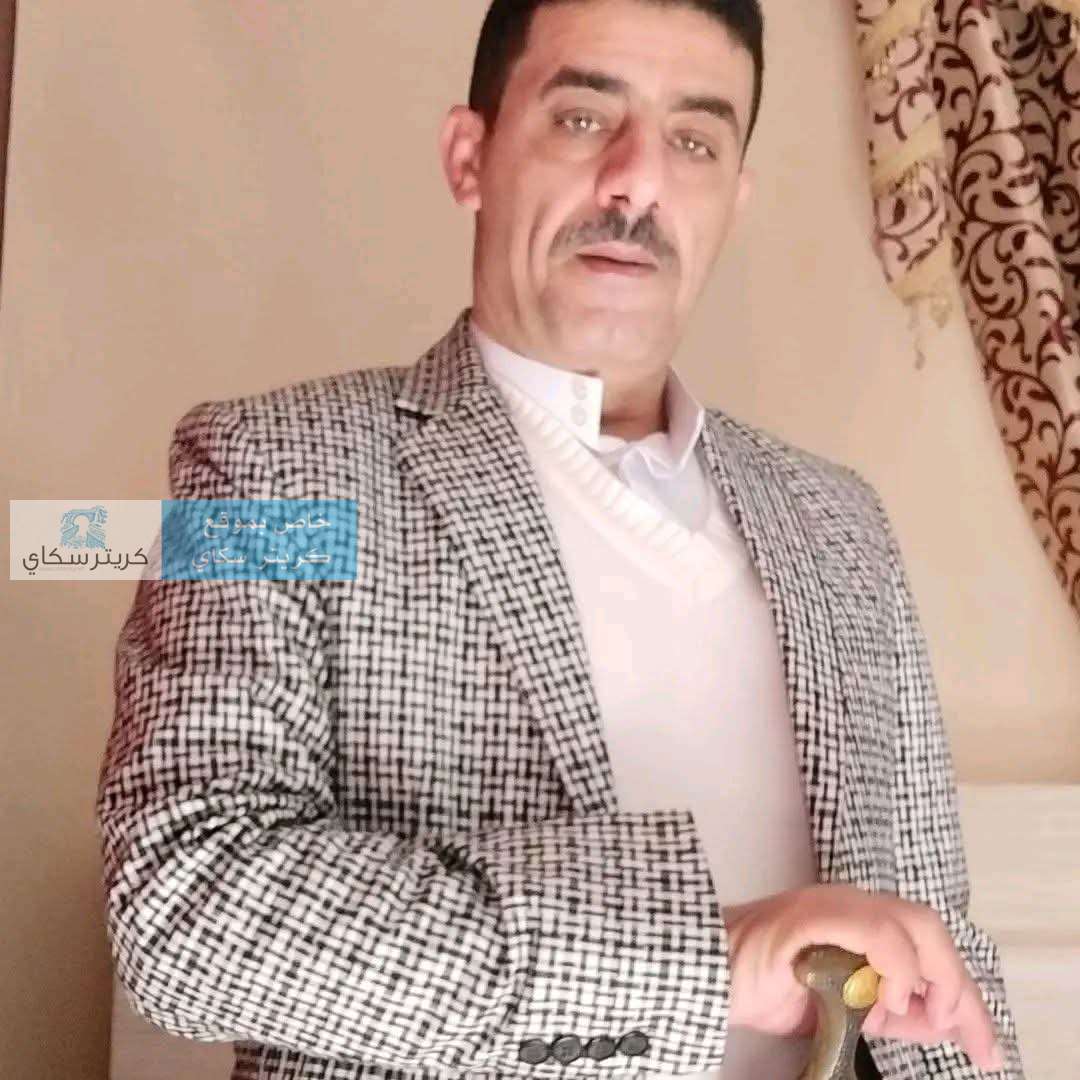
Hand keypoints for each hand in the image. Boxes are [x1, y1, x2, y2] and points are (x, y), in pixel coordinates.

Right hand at [721, 883, 1004, 1071]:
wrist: (706, 973)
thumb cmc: (763, 986)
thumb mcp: (843, 1009)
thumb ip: (888, 1010)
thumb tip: (939, 1021)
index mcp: (859, 921)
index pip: (929, 946)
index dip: (964, 995)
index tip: (986, 1048)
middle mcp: (850, 903)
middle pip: (928, 928)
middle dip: (958, 983)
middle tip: (964, 1032)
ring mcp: (830, 904)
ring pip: (909, 921)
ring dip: (934, 972)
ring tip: (928, 1013)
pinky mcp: (810, 914)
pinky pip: (872, 927)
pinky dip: (895, 961)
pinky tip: (892, 995)